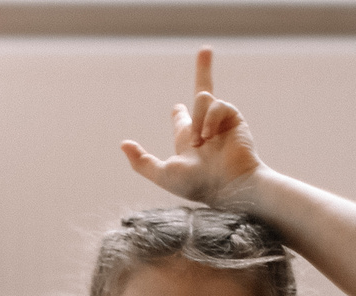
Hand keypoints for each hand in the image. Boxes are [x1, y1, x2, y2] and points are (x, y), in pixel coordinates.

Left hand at [120, 48, 266, 209]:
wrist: (229, 186)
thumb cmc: (197, 184)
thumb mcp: (163, 174)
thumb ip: (141, 161)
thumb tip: (123, 144)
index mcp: (187, 140)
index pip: (181, 119)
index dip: (178, 113)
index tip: (176, 109)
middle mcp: (205, 127)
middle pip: (203, 91)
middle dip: (204, 69)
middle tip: (205, 49)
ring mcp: (220, 121)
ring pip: (202, 97)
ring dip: (198, 121)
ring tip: (202, 142)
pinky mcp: (233, 117)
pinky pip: (217, 104)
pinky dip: (210, 119)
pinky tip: (210, 137)